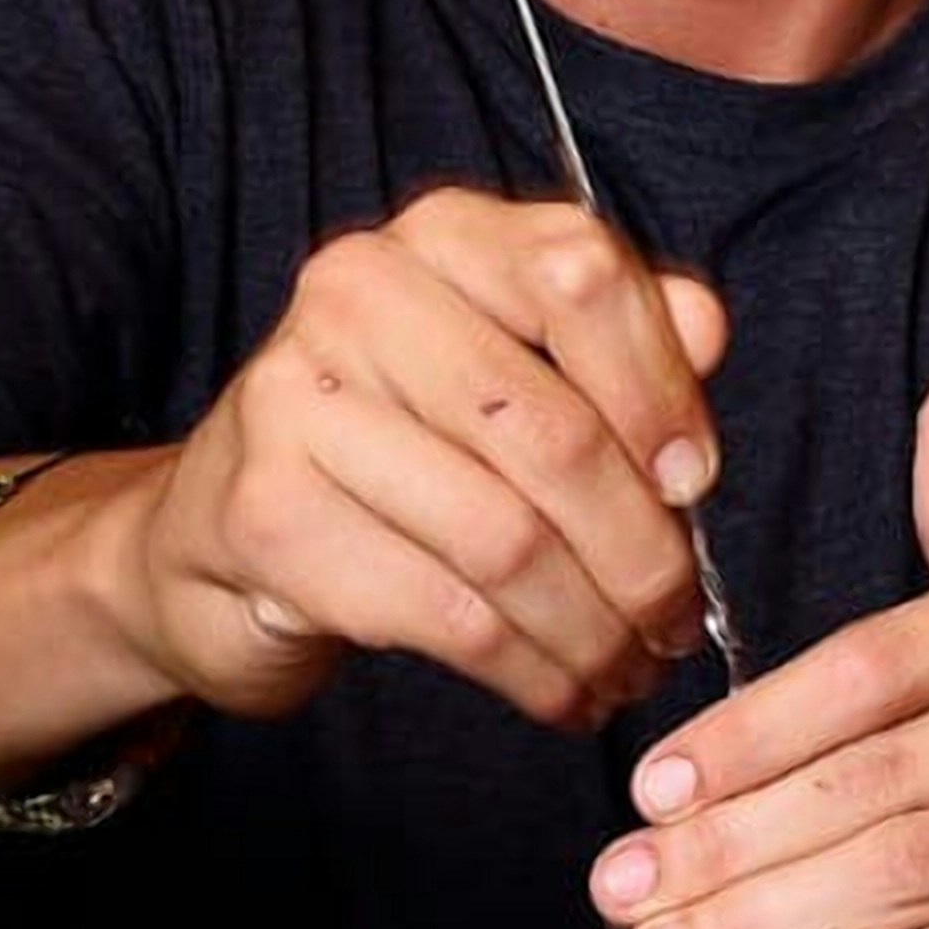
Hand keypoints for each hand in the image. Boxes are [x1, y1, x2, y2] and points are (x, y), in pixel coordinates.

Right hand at [122, 194, 730, 730]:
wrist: (222, 529)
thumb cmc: (405, 440)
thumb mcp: (514, 365)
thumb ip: (619, 338)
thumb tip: (707, 333)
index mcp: (443, 235)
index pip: (580, 277)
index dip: (660, 389)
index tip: (697, 482)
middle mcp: (358, 294)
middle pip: (554, 432)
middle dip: (641, 550)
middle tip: (675, 620)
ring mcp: (298, 400)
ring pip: (508, 541)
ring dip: (593, 629)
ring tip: (631, 670)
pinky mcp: (270, 516)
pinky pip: (445, 614)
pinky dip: (529, 669)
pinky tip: (563, 693)